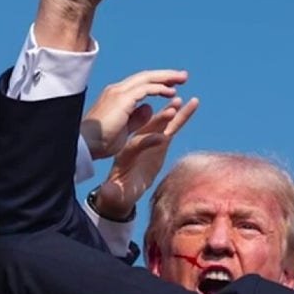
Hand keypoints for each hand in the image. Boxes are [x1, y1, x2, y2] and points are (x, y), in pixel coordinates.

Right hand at [80, 69, 188, 159]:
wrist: (86, 147)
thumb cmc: (100, 142)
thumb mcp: (123, 128)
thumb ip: (136, 118)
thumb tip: (148, 108)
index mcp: (116, 97)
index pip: (139, 83)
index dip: (157, 82)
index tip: (172, 84)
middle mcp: (116, 91)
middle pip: (145, 77)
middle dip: (165, 75)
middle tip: (183, 76)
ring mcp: (119, 93)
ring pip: (147, 78)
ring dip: (166, 78)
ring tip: (183, 79)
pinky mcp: (122, 99)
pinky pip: (146, 89)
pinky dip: (160, 89)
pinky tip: (172, 93)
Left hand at [95, 96, 198, 218]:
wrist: (120, 189)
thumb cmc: (116, 192)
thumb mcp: (113, 193)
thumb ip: (112, 192)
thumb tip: (106, 194)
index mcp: (126, 155)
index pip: (138, 145)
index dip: (149, 141)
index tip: (162, 139)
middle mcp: (138, 143)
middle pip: (151, 127)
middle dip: (162, 117)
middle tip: (174, 106)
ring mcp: (150, 140)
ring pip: (162, 123)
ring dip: (172, 111)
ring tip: (182, 100)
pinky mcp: (160, 143)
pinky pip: (171, 126)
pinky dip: (179, 116)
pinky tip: (187, 104)